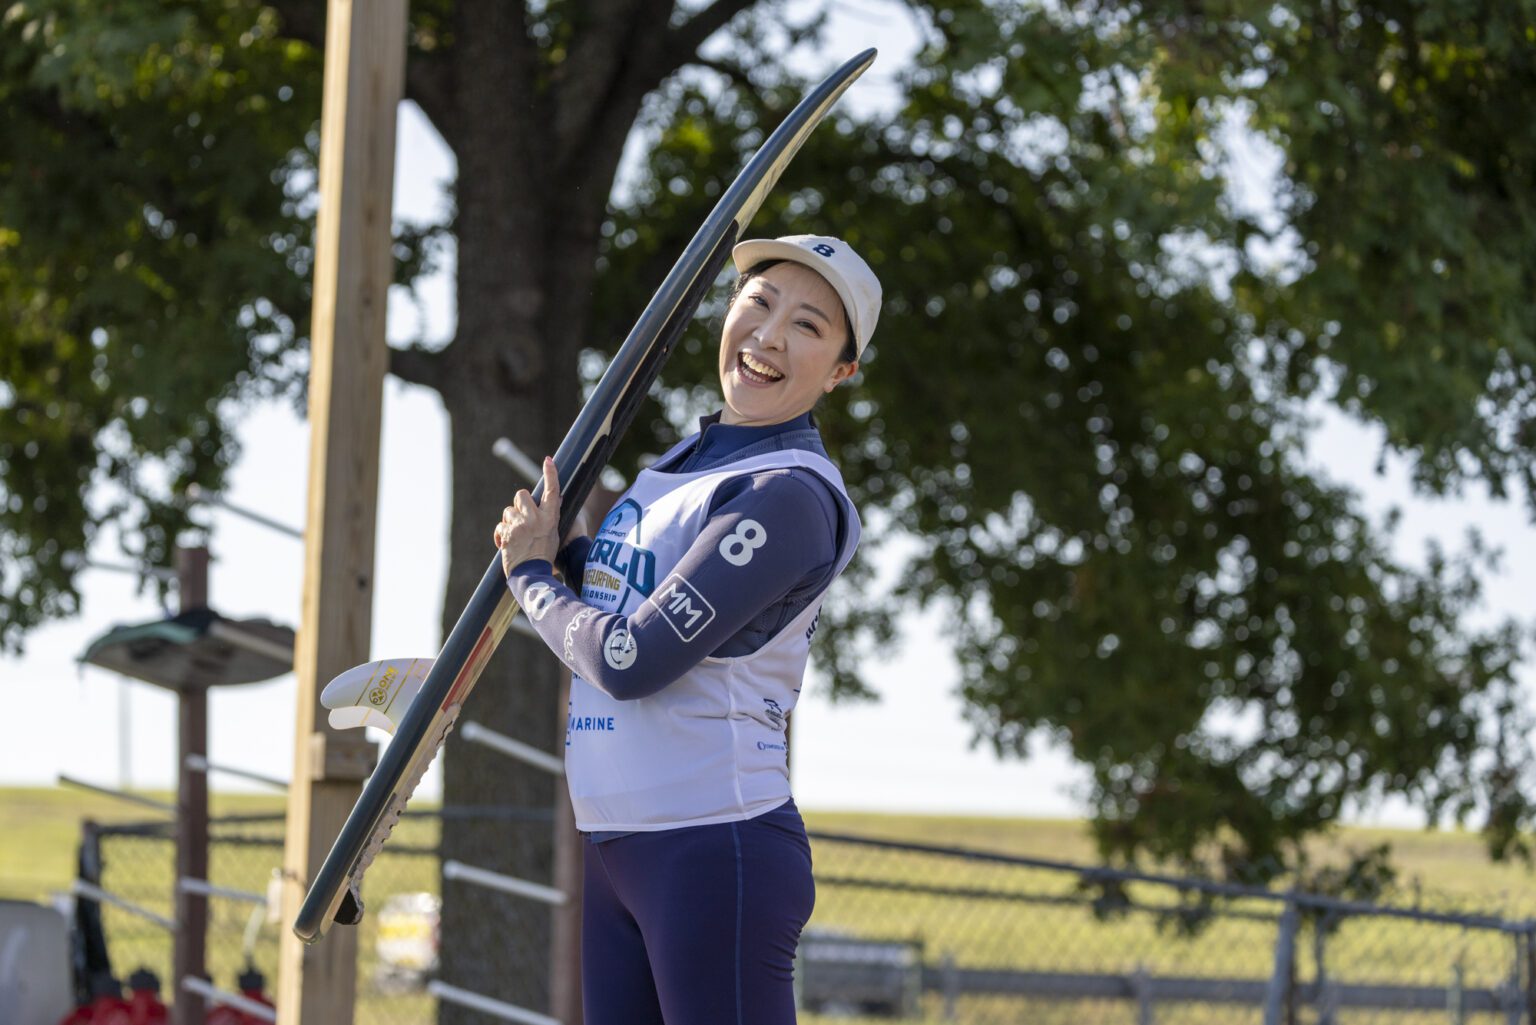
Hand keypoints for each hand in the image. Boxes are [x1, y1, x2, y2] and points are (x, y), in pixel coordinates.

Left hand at [494, 457, 561, 577]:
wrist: (531, 574)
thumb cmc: (545, 556)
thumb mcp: (553, 534)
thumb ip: (550, 516)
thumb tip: (554, 499)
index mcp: (550, 518)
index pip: (552, 491)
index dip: (551, 474)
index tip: (549, 461)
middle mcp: (535, 519)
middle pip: (521, 495)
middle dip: (519, 503)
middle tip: (522, 517)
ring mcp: (520, 525)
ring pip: (508, 511)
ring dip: (510, 521)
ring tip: (517, 536)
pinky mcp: (507, 533)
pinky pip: (501, 526)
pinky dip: (502, 534)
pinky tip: (507, 544)